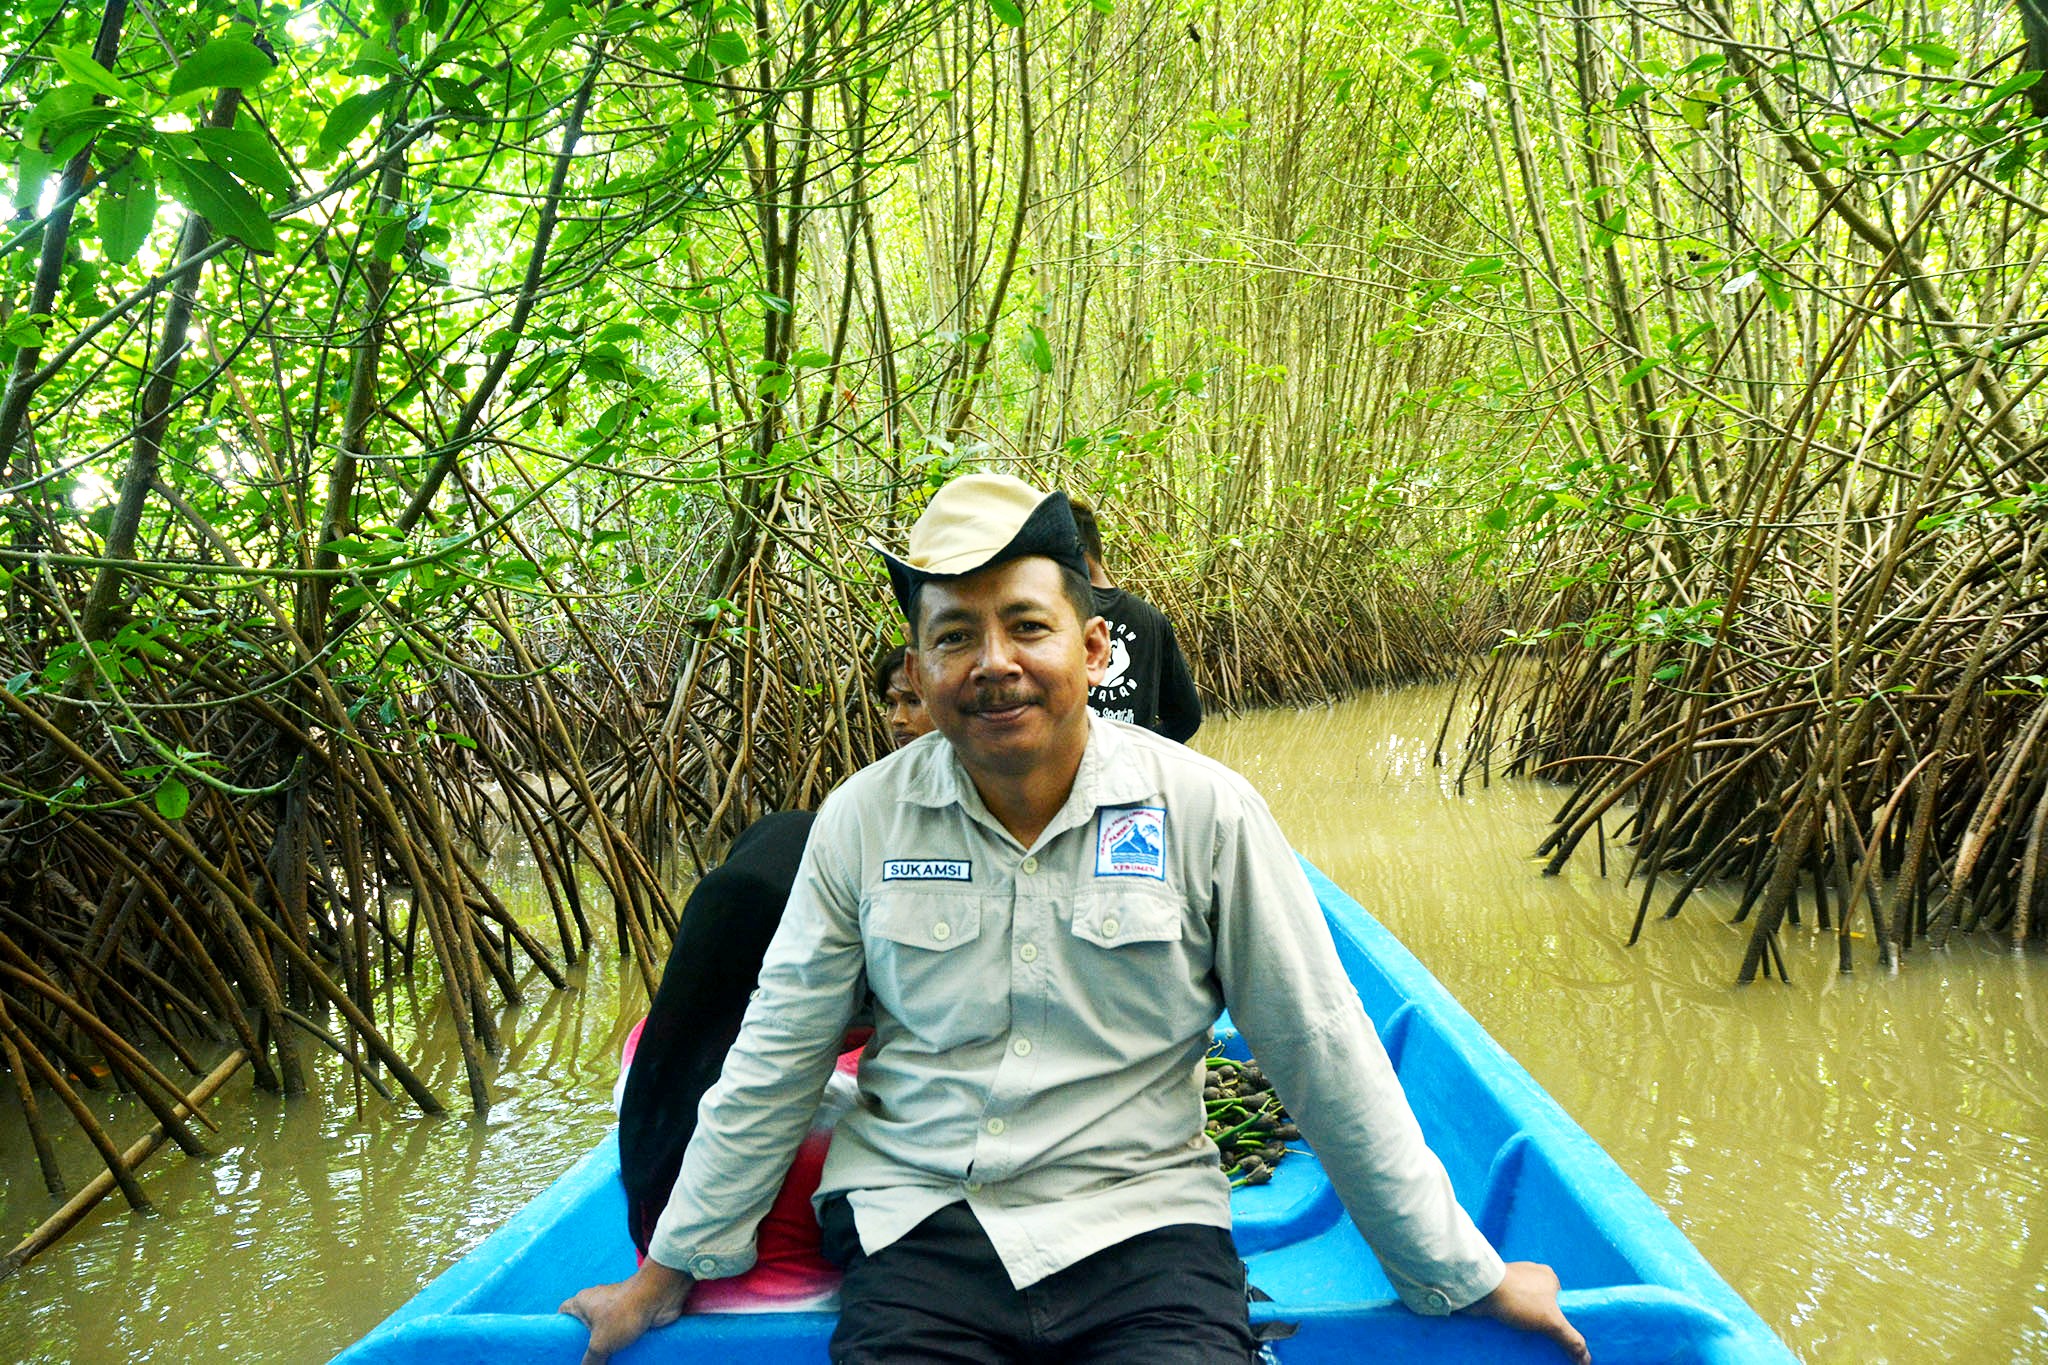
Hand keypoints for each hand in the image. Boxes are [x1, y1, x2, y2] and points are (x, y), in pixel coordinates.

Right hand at [558, 1259, 693, 1364]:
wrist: (659, 1296)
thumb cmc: (624, 1313)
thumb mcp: (601, 1343)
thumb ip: (591, 1360)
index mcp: (582, 1302)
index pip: (563, 1313)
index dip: (560, 1328)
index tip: (562, 1347)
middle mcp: (597, 1302)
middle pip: (585, 1326)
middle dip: (586, 1344)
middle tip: (585, 1361)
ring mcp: (616, 1307)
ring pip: (605, 1330)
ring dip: (606, 1346)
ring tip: (603, 1363)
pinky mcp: (632, 1313)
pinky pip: (622, 1331)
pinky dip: (622, 1344)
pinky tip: (621, 1358)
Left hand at [1462, 1260, 1589, 1363]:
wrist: (1479, 1288)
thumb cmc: (1518, 1298)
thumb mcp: (1552, 1321)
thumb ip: (1571, 1339)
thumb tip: (1587, 1360)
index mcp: (1549, 1276)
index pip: (1562, 1303)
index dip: (1561, 1320)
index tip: (1558, 1336)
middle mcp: (1531, 1275)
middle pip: (1543, 1306)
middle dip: (1542, 1323)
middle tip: (1543, 1342)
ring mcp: (1512, 1281)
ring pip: (1525, 1307)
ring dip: (1524, 1323)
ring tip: (1525, 1340)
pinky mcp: (1497, 1288)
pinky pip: (1509, 1307)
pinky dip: (1510, 1319)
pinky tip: (1510, 1332)